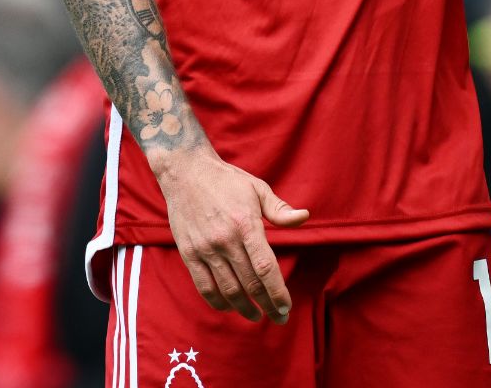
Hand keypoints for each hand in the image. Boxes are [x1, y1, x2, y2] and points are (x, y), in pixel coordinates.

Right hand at [155, 149, 308, 323]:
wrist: (186, 172)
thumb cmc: (226, 180)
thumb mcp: (257, 188)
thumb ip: (280, 209)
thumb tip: (304, 216)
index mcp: (246, 224)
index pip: (265, 267)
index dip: (277, 292)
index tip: (286, 307)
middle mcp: (225, 240)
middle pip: (250, 283)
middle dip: (267, 305)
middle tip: (279, 317)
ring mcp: (205, 248)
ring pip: (228, 289)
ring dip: (244, 308)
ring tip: (256, 316)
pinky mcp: (189, 253)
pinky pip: (204, 286)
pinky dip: (218, 302)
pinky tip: (230, 307)